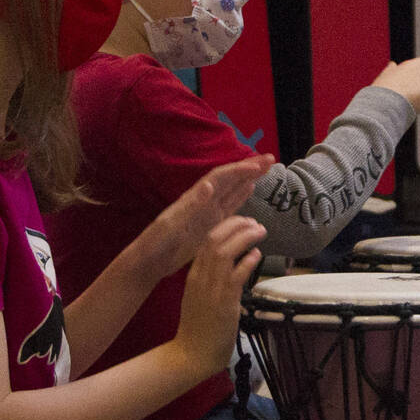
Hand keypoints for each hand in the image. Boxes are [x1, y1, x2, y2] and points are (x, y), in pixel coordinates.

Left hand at [130, 156, 272, 277]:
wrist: (149, 260)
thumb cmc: (156, 243)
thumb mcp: (172, 225)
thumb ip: (191, 205)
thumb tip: (209, 185)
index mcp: (195, 199)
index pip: (221, 178)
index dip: (239, 170)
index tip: (258, 164)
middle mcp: (203, 201)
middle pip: (230, 179)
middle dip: (249, 168)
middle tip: (270, 159)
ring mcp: (207, 212)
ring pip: (232, 190)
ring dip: (248, 178)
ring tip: (265, 169)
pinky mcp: (210, 225)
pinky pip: (229, 206)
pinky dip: (241, 196)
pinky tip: (250, 189)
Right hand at [174, 216, 264, 375]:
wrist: (191, 355)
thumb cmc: (198, 328)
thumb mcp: (200, 296)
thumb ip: (212, 278)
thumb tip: (234, 263)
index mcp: (193, 274)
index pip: (207, 240)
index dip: (226, 226)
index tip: (243, 222)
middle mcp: (200, 277)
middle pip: (214, 239)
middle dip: (236, 225)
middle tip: (255, 223)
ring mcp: (210, 289)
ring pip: (224, 252)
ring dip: (244, 238)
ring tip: (260, 232)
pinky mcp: (223, 302)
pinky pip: (235, 275)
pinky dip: (247, 262)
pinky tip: (257, 255)